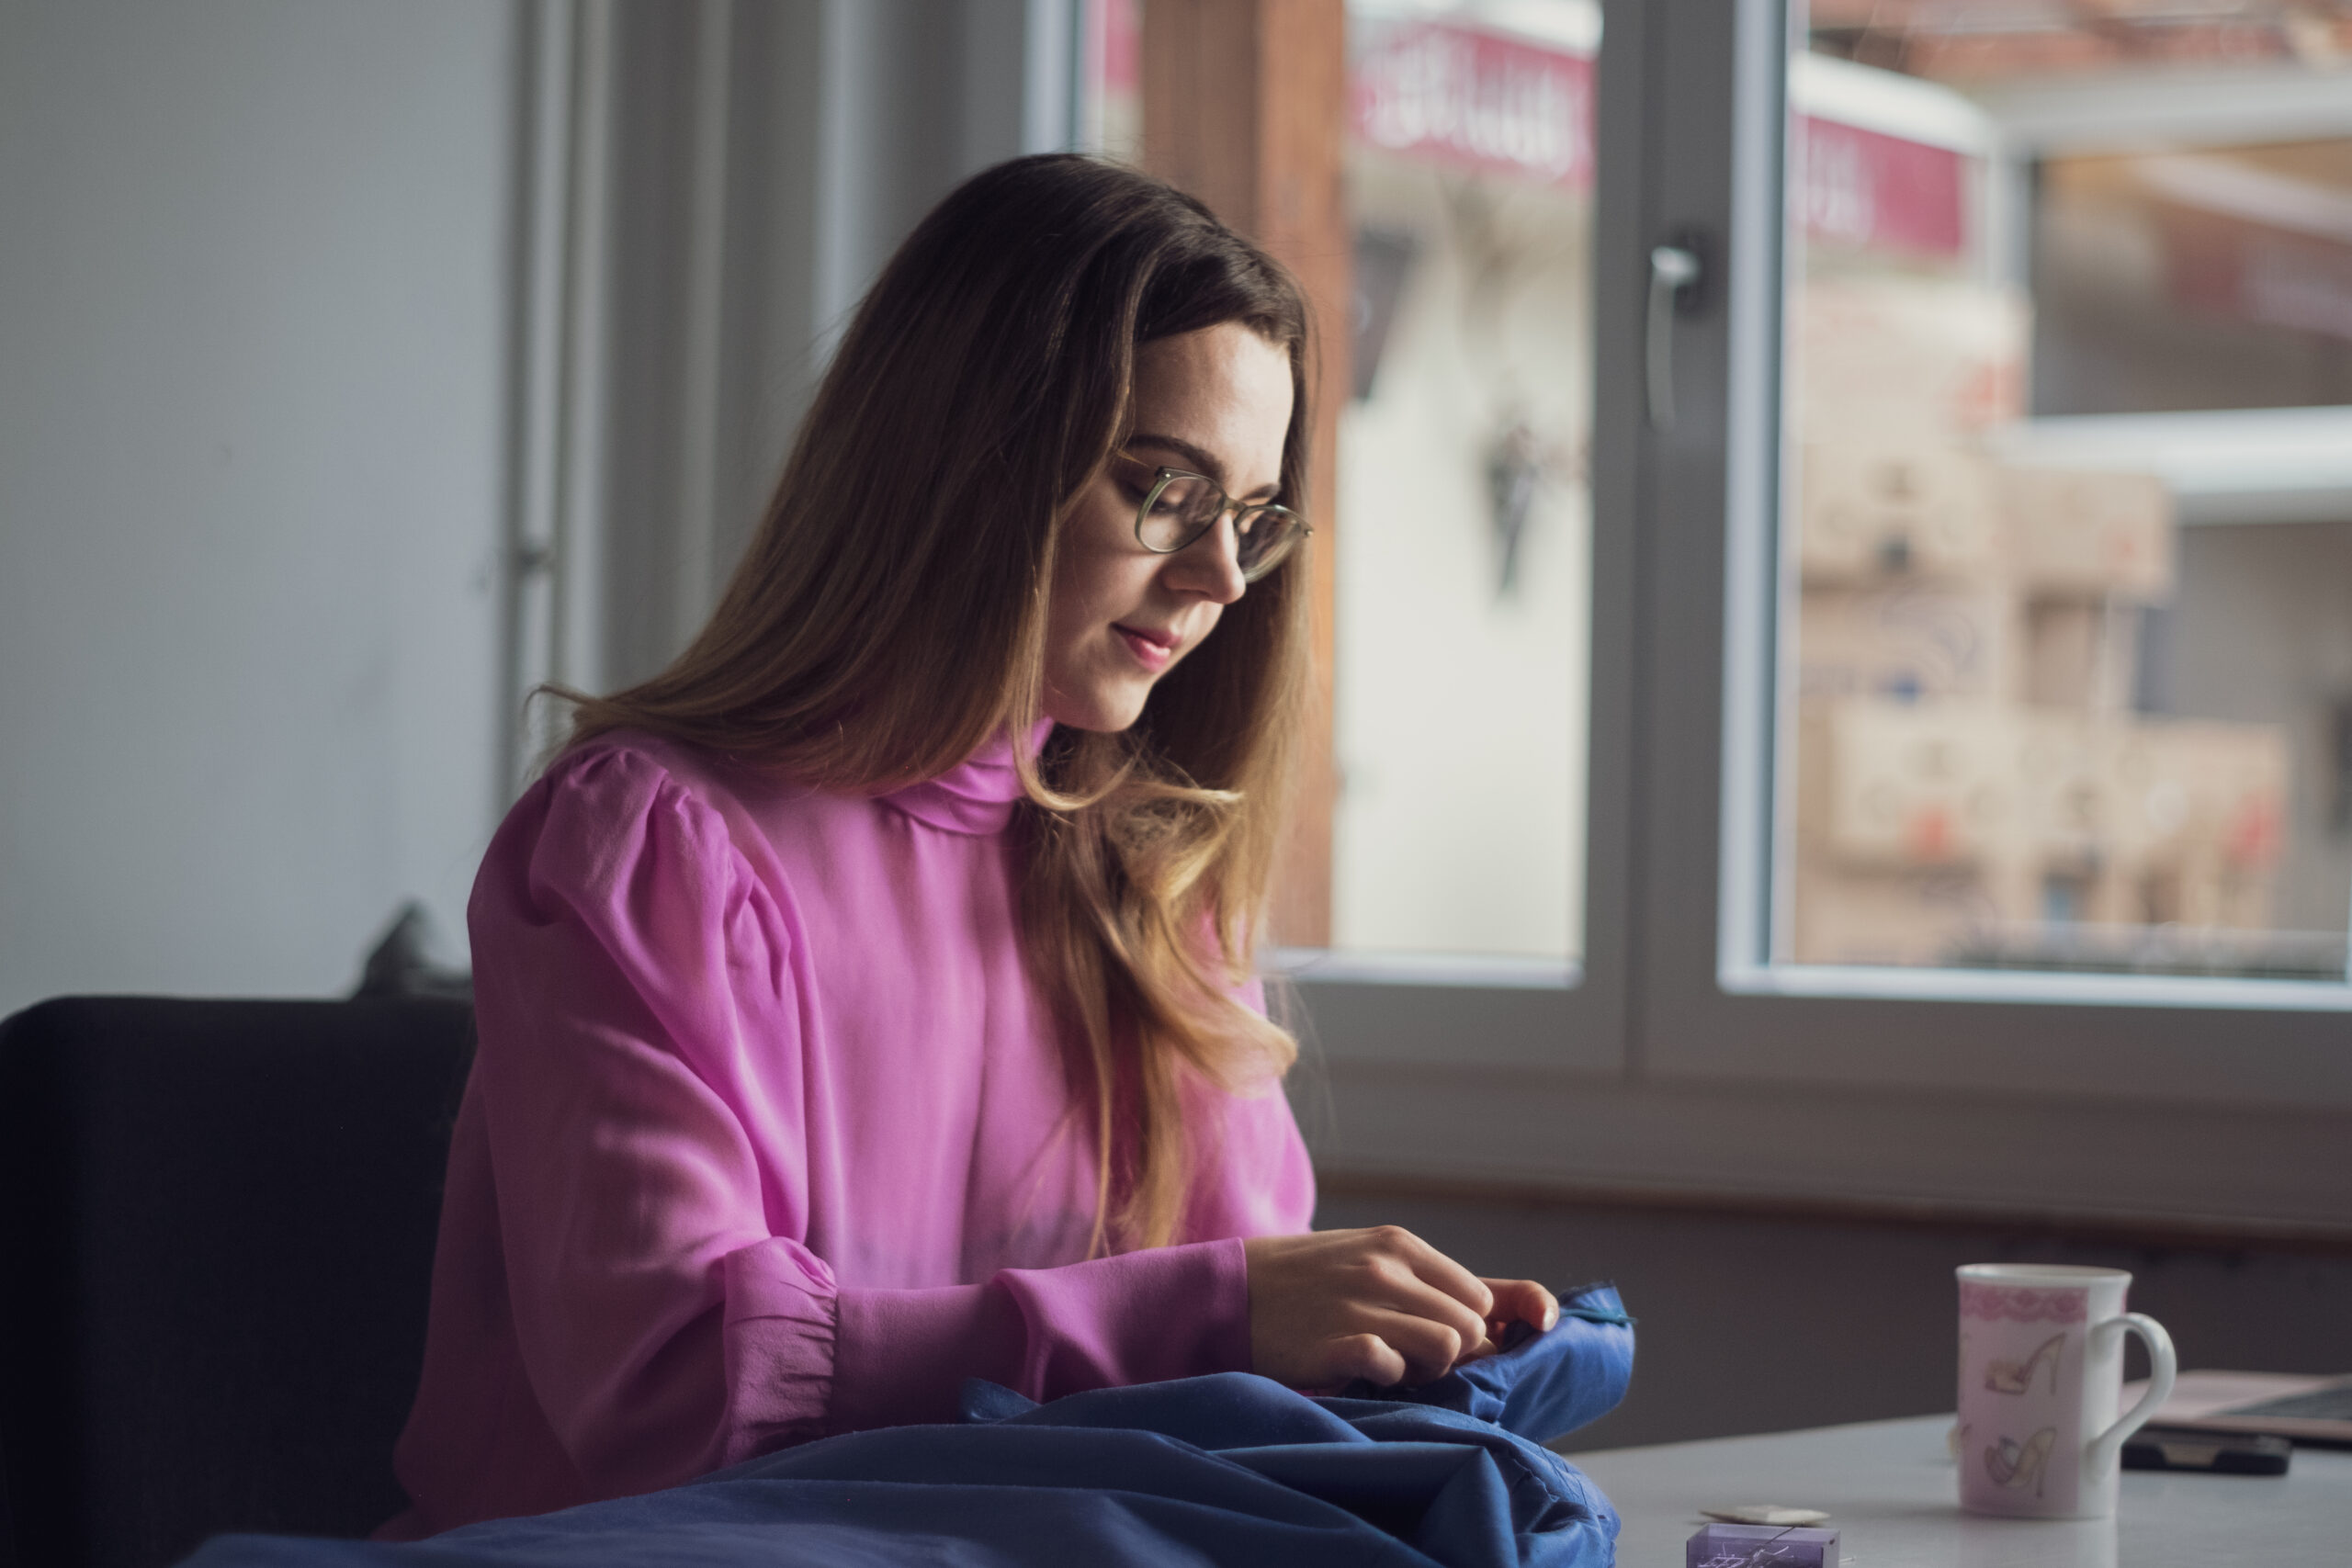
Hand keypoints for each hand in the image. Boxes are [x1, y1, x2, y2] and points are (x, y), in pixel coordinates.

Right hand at [1244, 1226, 1559, 1388]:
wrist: (1228, 1296)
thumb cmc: (1310, 1285)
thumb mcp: (1372, 1262)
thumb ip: (1442, 1284)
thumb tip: (1534, 1311)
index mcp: (1399, 1245)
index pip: (1481, 1299)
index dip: (1467, 1331)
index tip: (1434, 1341)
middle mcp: (1385, 1269)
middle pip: (1472, 1329)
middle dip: (1450, 1353)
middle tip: (1405, 1356)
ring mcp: (1361, 1304)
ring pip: (1448, 1348)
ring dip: (1423, 1369)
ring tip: (1385, 1364)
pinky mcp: (1337, 1343)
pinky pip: (1396, 1368)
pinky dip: (1386, 1378)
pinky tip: (1358, 1370)